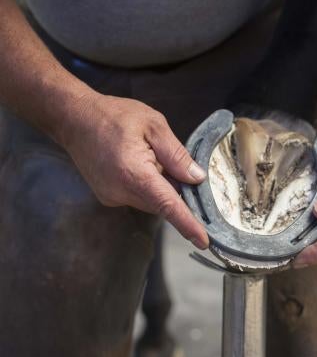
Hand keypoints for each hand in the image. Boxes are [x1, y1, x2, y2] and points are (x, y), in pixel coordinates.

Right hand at [60, 92, 208, 247]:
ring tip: (148, 156)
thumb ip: (176, 154)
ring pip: (151, 202)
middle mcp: (121, 191)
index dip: (188, 224)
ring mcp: (112, 197)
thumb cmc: (112, 116)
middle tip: (174, 163)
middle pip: (162, 203)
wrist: (73, 118)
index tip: (203, 241)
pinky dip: (146, 186)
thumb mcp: (153, 125)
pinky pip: (138, 198)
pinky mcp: (109, 198)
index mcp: (134, 173)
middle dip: (175, 190)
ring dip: (159, 187)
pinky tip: (137, 163)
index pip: (167, 205)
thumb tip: (196, 178)